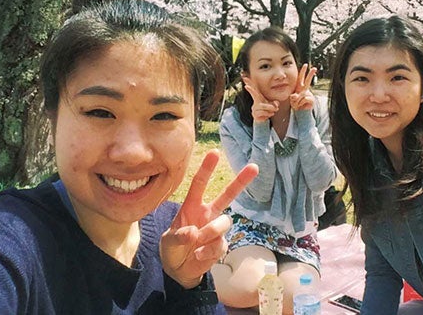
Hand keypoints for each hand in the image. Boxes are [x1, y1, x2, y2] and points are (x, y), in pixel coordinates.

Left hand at [160, 150, 258, 288]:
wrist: (178, 270)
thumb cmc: (172, 249)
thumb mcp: (167, 242)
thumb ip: (178, 236)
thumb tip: (193, 232)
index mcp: (192, 206)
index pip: (200, 184)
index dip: (207, 168)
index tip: (215, 152)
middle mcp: (207, 214)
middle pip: (228, 195)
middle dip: (241, 181)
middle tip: (255, 166)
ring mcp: (216, 229)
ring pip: (224, 222)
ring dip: (210, 232)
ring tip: (196, 244)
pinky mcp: (221, 245)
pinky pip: (220, 244)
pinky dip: (208, 252)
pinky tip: (198, 255)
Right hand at [243, 76, 278, 121]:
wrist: (263, 117)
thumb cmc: (267, 108)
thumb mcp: (272, 104)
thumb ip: (275, 103)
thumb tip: (276, 104)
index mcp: (258, 99)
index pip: (254, 93)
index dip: (250, 90)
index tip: (246, 86)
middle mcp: (255, 104)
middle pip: (261, 105)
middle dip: (270, 107)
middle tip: (277, 108)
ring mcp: (254, 110)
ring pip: (263, 110)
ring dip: (270, 111)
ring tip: (272, 112)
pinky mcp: (254, 116)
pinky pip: (262, 115)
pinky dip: (267, 115)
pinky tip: (268, 115)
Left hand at [289, 64, 316, 110]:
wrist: (300, 112)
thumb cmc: (296, 104)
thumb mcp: (292, 100)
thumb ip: (293, 97)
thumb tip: (294, 96)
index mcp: (299, 87)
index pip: (301, 78)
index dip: (303, 71)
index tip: (305, 64)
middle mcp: (305, 89)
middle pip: (308, 80)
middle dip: (311, 74)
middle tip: (314, 68)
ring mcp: (309, 94)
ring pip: (302, 94)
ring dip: (297, 101)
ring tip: (297, 104)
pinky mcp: (311, 99)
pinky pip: (304, 99)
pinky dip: (300, 103)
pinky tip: (301, 105)